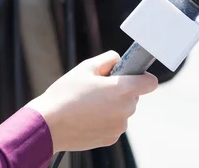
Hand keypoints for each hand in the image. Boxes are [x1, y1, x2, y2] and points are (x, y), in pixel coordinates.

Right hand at [26, 51, 157, 152]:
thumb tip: (117, 60)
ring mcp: (119, 127)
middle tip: (98, 88)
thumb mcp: (85, 68)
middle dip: (120, 90)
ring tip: (88, 104)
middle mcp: (125, 110)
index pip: (150, 82)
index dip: (142, 77)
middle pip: (133, 96)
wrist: (48, 124)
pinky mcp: (111, 139)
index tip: (131, 75)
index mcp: (122, 89)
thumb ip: (107, 59)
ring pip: (122, 111)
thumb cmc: (65, 94)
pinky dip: (105, 120)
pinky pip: (114, 124)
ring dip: (112, 106)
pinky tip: (87, 117)